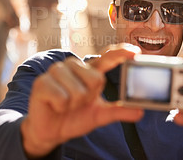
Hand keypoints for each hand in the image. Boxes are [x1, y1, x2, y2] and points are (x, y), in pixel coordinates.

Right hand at [20, 43, 143, 157]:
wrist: (51, 131)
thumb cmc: (75, 117)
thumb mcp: (100, 115)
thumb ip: (119, 111)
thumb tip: (140, 111)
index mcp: (90, 70)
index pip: (107, 57)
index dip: (121, 52)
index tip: (136, 51)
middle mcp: (74, 65)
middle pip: (96, 79)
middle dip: (89, 98)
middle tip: (78, 102)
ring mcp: (57, 71)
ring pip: (79, 91)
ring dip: (74, 104)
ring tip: (65, 104)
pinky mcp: (42, 82)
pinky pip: (62, 98)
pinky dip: (61, 107)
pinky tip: (54, 105)